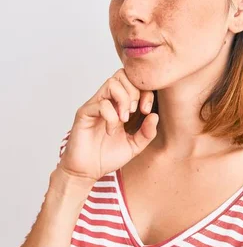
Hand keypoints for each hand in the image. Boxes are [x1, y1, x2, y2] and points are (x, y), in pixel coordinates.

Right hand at [57, 67, 158, 183]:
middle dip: (135, 92)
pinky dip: (111, 117)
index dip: (145, 91)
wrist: (87, 172)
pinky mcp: (84, 113)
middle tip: (136, 112)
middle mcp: (107, 101)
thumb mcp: (135, 146)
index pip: (134, 81)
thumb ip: (147, 133)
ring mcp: (95, 106)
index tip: (147, 111)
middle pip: (122, 75)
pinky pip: (101, 104)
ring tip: (124, 119)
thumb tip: (155, 116)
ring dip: (124, 99)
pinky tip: (110, 131)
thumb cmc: (107, 156)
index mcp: (119, 105)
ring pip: (112, 83)